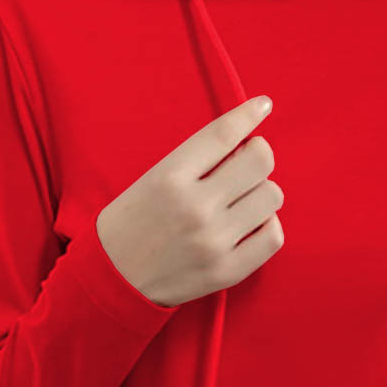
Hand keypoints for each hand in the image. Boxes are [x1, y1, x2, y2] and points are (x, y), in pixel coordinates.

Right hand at [95, 94, 284, 306]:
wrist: (112, 281)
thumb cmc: (131, 224)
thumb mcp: (151, 179)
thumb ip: (194, 161)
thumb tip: (244, 141)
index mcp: (169, 178)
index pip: (223, 134)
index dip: (249, 114)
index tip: (263, 106)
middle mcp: (195, 207)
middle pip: (260, 161)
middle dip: (257, 155)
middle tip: (244, 164)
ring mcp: (214, 241)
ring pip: (271, 196)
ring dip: (261, 192)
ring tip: (241, 200)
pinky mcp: (228, 270)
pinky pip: (274, 235)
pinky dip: (266, 224)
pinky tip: (248, 224)